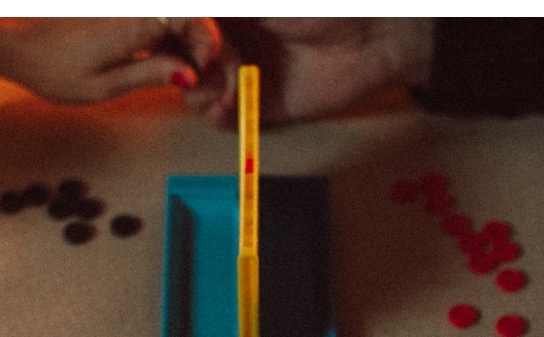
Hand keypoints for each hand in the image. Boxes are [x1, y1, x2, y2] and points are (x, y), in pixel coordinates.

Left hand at [0, 18, 222, 104]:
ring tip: (189, 90)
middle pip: (192, 21)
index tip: (204, 72)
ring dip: (192, 55)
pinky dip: (174, 51)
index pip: (192, 18)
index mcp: (133, 22)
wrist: (14, 43)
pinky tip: (170, 76)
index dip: (209, 43)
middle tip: (204, 90)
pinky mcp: (125, 19)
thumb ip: (147, 75)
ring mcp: (131, 13)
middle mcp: (135, 11)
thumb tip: (188, 74)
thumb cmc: (50, 67)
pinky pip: (161, 30)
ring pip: (179, 26)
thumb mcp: (100, 85)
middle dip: (208, 52)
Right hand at [182, 18, 433, 126]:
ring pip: (194, 92)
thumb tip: (175, 13)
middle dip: (183, 66)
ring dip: (200, 93)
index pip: (177, 25)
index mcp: (226, 13)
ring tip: (223, 88)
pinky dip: (218, 116)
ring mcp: (241, 72)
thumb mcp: (253, 2)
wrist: (370, 39)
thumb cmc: (322, 6)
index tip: (184, 38)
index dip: (173, 34)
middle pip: (178, 60)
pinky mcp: (259, 103)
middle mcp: (228, 39)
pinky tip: (228, 108)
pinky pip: (222, 118)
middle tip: (207, 63)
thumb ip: (213, 9)